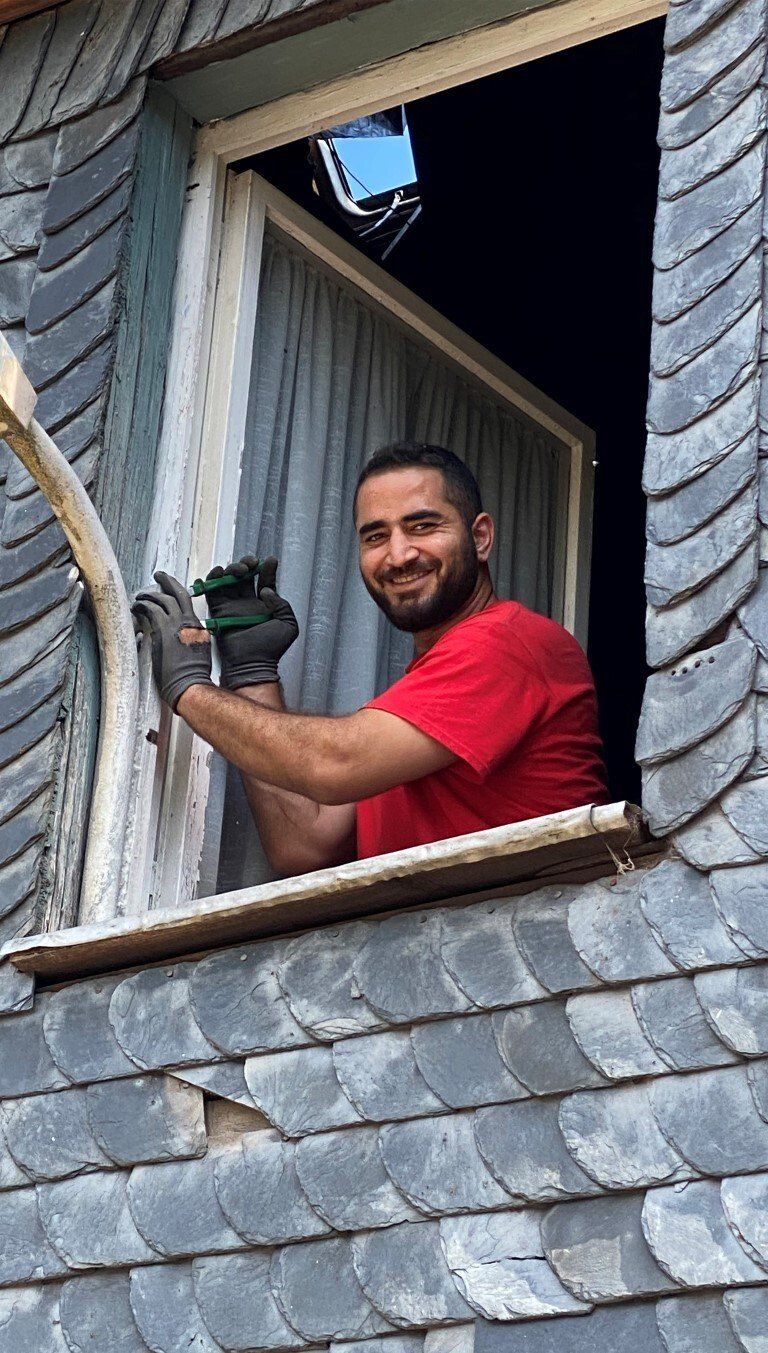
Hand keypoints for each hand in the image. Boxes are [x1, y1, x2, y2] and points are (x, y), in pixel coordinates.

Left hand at [132, 571, 212, 710]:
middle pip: (178, 593)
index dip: (176, 593)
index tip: (169, 590)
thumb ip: (189, 640)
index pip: (187, 603)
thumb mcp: (198, 652)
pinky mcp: (162, 629)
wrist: (190, 684)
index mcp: (197, 627)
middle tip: (159, 576)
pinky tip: (135, 607)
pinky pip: (150, 610)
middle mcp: (188, 621)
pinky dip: (141, 605)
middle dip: (167, 581)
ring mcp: (175, 624)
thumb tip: (178, 638)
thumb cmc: (193, 675)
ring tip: (140, 596)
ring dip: (149, 594)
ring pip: (162, 599)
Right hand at [204, 554, 298, 687]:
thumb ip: (282, 604)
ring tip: (240, 570)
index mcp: (265, 606)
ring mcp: (232, 606)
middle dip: (247, 564)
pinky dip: (214, 578)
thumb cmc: (271, 648)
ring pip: (229, 580)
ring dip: (232, 569)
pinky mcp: (219, 611)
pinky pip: (213, 591)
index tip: (270, 560)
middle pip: (245, 577)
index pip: (265, 582)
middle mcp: (248, 603)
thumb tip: (266, 590)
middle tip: (252, 563)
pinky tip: (220, 572)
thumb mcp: (288, 625)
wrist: (252, 664)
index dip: (268, 569)